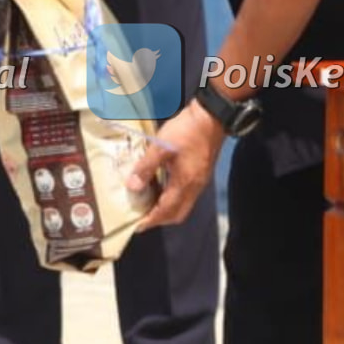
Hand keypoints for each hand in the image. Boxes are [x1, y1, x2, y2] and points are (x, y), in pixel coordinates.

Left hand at [127, 102, 225, 230]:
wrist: (211, 117)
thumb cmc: (186, 131)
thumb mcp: (161, 147)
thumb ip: (146, 168)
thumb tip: (132, 187)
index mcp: (185, 184)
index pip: (166, 211)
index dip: (151, 220)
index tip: (135, 226)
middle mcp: (194, 188)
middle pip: (177, 214)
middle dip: (159, 218)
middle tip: (141, 215)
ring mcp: (199, 181)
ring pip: (182, 204)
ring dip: (165, 207)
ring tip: (146, 202)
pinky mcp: (200, 173)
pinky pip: (185, 194)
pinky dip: (171, 196)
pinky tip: (159, 185)